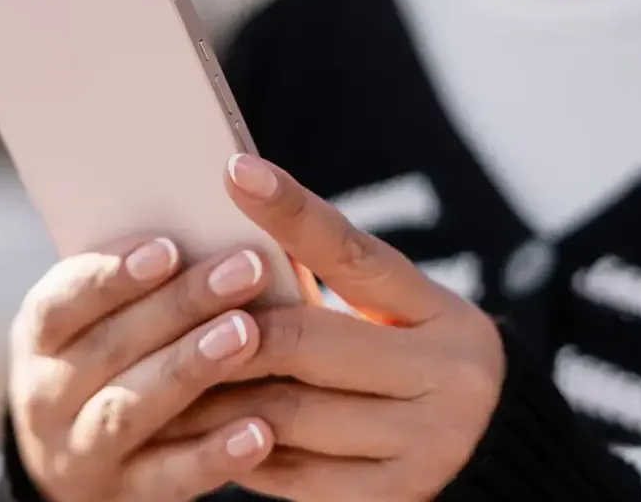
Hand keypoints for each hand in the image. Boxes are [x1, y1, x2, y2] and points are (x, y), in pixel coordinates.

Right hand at [7, 237, 280, 501]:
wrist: (74, 464)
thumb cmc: (110, 357)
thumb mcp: (97, 319)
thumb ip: (140, 282)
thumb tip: (218, 220)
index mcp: (41, 336)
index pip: (61, 302)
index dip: (110, 275)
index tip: (168, 246)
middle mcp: (48, 395)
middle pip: (109, 347)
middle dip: (179, 305)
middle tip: (246, 269)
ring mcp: (83, 451)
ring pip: (130, 409)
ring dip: (190, 367)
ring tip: (246, 334)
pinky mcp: (127, 495)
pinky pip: (171, 477)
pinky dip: (214, 455)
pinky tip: (260, 431)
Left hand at [157, 155, 506, 501]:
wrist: (484, 459)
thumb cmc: (409, 365)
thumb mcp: (395, 316)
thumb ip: (331, 284)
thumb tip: (231, 227)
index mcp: (443, 314)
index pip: (355, 253)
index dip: (292, 210)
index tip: (234, 170)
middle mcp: (448, 378)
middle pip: (304, 341)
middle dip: (223, 328)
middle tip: (159, 311)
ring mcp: (425, 447)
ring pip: (284, 412)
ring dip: (211, 394)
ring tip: (155, 372)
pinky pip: (287, 474)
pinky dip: (234, 448)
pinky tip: (197, 430)